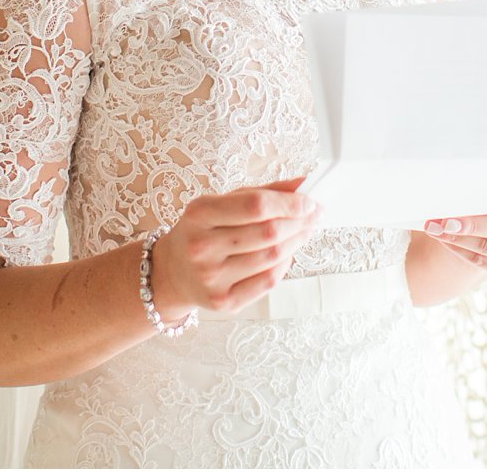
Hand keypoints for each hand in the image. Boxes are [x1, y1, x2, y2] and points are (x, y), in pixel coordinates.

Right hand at [149, 177, 321, 317]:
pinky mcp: (224, 301)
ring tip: (304, 231)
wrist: (173, 272)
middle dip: (299, 222)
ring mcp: (212, 277)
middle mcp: (202, 246)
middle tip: (313, 215)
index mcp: (199, 214)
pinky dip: (284, 264)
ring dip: (296, 242)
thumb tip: (302, 184)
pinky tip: (287, 253)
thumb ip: (261, 193)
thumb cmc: (202, 231)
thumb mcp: (221, 204)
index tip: (309, 201)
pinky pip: (268, 281)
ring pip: (272, 257)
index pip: (255, 206)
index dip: (289, 203)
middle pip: (268, 233)